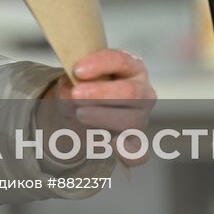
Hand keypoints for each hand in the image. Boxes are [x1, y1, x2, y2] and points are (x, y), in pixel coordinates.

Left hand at [36, 49, 155, 166]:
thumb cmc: (82, 86)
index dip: (100, 64)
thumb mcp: (73, 79)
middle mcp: (142, 91)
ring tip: (80, 114)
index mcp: (131, 67)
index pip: (121, 61)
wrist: (80, 108)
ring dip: (103, 117)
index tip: (78, 70)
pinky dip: (127, 152)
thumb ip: (71, 84)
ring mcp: (141, 117)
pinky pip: (138, 152)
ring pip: (132, 120)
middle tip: (77, 95)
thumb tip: (72, 93)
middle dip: (102, 94)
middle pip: (131, 92)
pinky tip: (110, 144)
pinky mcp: (136, 140)